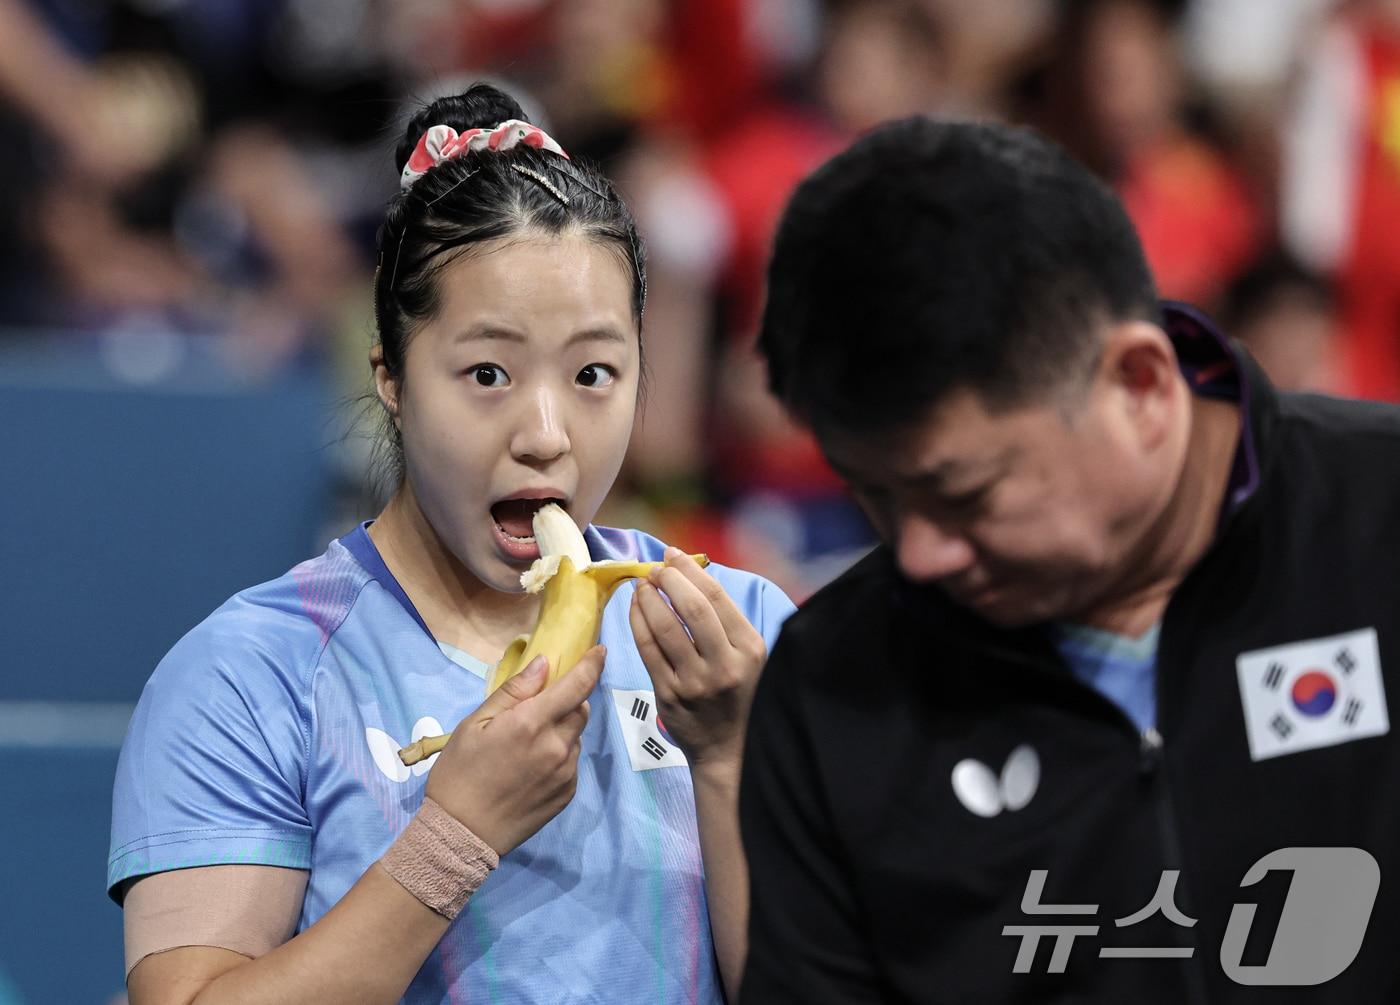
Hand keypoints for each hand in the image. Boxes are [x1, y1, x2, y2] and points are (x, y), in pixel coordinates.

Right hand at [424, 646, 603, 855]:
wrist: (461, 834)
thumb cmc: (459, 773)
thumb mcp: (474, 724)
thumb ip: (513, 692)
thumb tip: (544, 664)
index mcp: (532, 723)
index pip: (577, 685)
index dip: (593, 664)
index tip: (601, 651)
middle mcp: (556, 746)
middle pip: (581, 710)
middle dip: (569, 701)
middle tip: (540, 709)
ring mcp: (566, 772)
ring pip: (576, 737)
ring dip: (563, 731)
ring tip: (528, 745)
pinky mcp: (568, 794)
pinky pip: (572, 762)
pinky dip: (559, 755)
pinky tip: (531, 768)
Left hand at [628, 548, 766, 768]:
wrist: (728, 750)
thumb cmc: (739, 696)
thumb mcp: (750, 658)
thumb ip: (729, 624)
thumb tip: (695, 578)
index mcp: (750, 650)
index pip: (718, 599)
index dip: (691, 572)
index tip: (675, 556)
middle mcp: (724, 665)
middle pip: (693, 609)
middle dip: (670, 580)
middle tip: (657, 568)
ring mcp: (694, 682)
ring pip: (665, 627)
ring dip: (649, 598)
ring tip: (642, 584)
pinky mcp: (669, 695)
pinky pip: (648, 650)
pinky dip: (637, 622)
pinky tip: (634, 608)